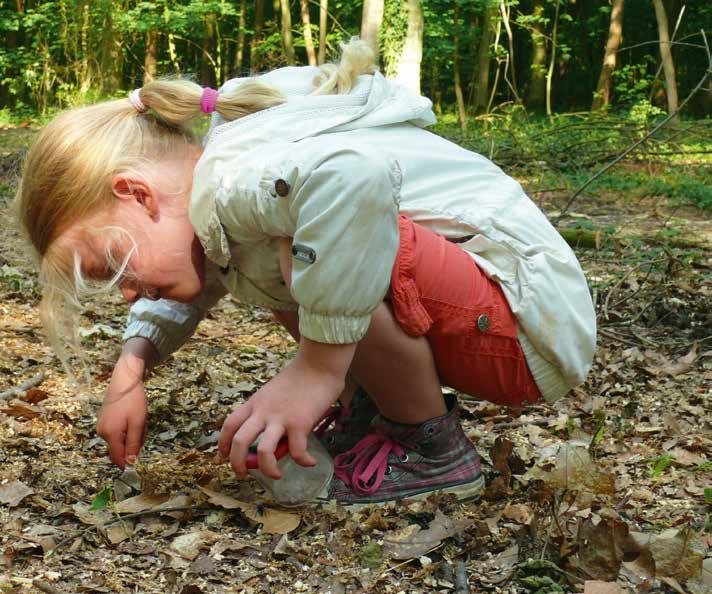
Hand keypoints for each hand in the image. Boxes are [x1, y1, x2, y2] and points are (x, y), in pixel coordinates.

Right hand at [96, 338, 156, 469]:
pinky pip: (118, 431)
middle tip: (142, 427)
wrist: (124, 380)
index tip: (138, 463)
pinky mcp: (104, 420)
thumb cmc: (133, 401)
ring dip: (132, 433)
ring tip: (138, 418)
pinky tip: (132, 416)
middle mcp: (102, 433)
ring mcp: (102, 426)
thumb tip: (129, 463)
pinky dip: (127, 427)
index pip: (117, 457)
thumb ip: (133, 444)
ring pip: (121, 439)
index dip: (127, 463)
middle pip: (121, 448)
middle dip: (134, 442)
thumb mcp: (137, 423)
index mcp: (110, 435)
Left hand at [219, 338, 355, 479]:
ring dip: (267, 470)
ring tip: (276, 476)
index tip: (224, 455)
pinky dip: (303, 461)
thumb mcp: (275, 392)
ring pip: (264, 451)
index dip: (223, 443)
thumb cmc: (300, 376)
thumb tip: (276, 438)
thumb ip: (271, 412)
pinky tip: (310, 462)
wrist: (318, 363)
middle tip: (242, 474)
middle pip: (240, 441)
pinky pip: (297, 451)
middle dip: (237, 463)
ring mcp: (281, 418)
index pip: (230, 424)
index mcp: (255, 403)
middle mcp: (263, 412)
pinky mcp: (300, 423)